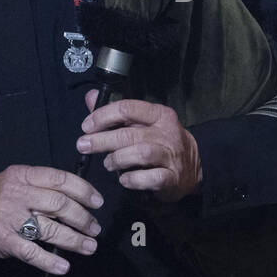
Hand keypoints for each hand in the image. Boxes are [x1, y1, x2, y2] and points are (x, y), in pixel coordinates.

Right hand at [0, 165, 102, 274]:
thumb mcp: (15, 181)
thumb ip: (41, 184)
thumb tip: (78, 195)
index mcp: (22, 175)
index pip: (60, 179)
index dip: (83, 191)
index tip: (97, 202)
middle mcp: (16, 194)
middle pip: (59, 204)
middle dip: (82, 218)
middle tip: (94, 228)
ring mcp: (9, 217)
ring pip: (49, 229)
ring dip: (74, 240)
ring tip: (89, 246)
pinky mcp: (4, 240)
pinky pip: (31, 252)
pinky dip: (50, 261)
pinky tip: (63, 266)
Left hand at [78, 91, 201, 202]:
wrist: (193, 167)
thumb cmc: (161, 142)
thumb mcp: (142, 123)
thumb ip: (115, 113)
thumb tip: (90, 97)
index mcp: (159, 114)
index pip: (128, 108)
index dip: (103, 116)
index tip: (86, 126)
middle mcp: (166, 132)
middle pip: (129, 133)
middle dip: (102, 140)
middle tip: (83, 145)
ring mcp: (171, 155)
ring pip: (140, 153)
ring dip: (117, 159)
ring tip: (108, 164)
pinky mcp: (172, 178)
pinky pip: (150, 178)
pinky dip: (133, 179)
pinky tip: (124, 179)